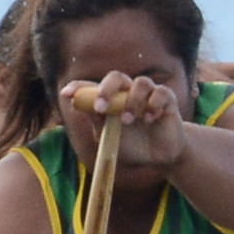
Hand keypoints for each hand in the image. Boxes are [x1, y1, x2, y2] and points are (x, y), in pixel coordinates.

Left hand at [65, 71, 182, 166]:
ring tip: (127, 121)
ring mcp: (149, 93)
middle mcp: (129, 91)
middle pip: (116, 76)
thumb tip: (76, 103)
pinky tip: (149, 119)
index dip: (78, 87)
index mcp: (112, 98)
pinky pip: (160, 93)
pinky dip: (153, 105)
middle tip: (100, 107)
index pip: (93, 86)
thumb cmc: (132, 144)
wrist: (158, 157)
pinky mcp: (168, 99)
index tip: (65, 94)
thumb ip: (96, 120)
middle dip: (106, 89)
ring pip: (141, 83)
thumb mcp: (109, 136)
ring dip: (131, 101)